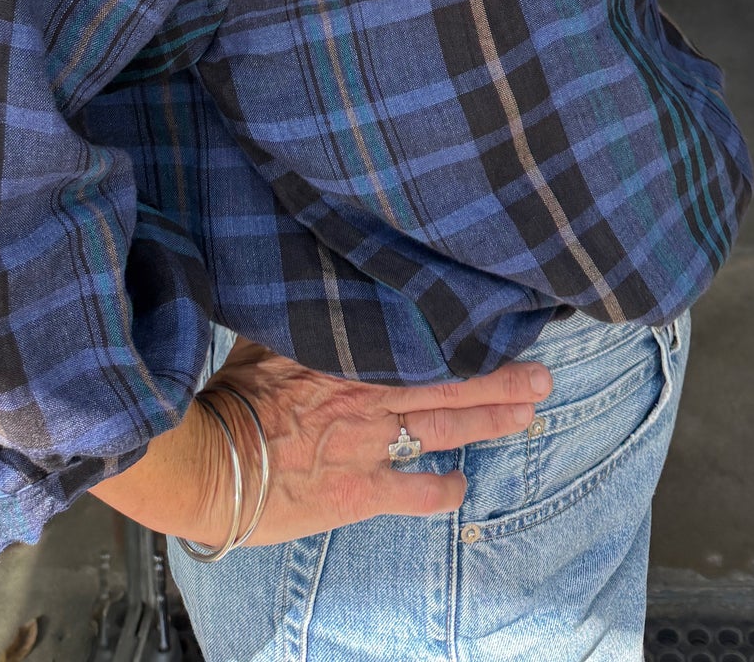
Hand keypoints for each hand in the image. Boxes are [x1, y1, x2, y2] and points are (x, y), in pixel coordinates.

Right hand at [196, 336, 552, 546]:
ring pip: (446, 429)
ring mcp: (371, 444)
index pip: (423, 337)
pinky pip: (415, 491)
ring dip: (490, 422)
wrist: (210, 461)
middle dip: (501, 379)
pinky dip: (444, 490)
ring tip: (529, 414)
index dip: (465, 331)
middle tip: (543, 374)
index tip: (500, 317)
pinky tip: (463, 487)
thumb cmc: (230, 393)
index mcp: (353, 352)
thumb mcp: (268, 330)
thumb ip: (307, 306)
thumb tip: (320, 261)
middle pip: (451, 382)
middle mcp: (372, 394)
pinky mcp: (360, 492)